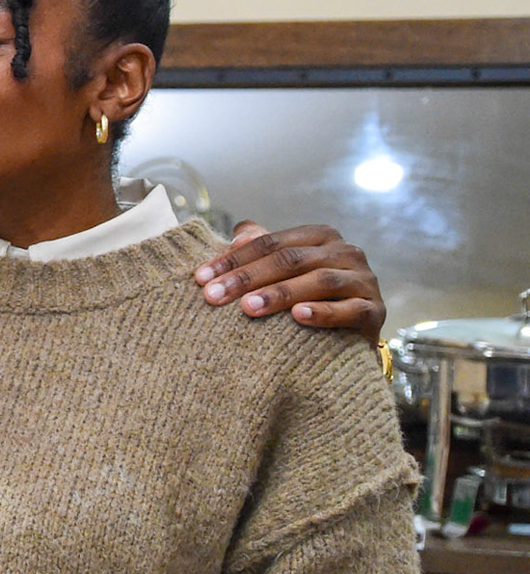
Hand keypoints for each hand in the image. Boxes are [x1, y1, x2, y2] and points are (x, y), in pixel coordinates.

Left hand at [195, 222, 385, 342]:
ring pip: (319, 280)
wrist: (348, 340)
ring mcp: (363, 280)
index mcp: (319, 237)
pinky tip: (298, 317)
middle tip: (213, 296)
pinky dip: (323, 312)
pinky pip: (350, 309)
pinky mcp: (375, 311)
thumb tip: (238, 233)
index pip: (269, 243)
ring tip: (248, 307)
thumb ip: (261, 249)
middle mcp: (345, 252)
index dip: (233, 259)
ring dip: (281, 293)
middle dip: (247, 278)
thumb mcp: (282, 273)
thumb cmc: (307, 300)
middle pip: (290, 260)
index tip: (200, 278)